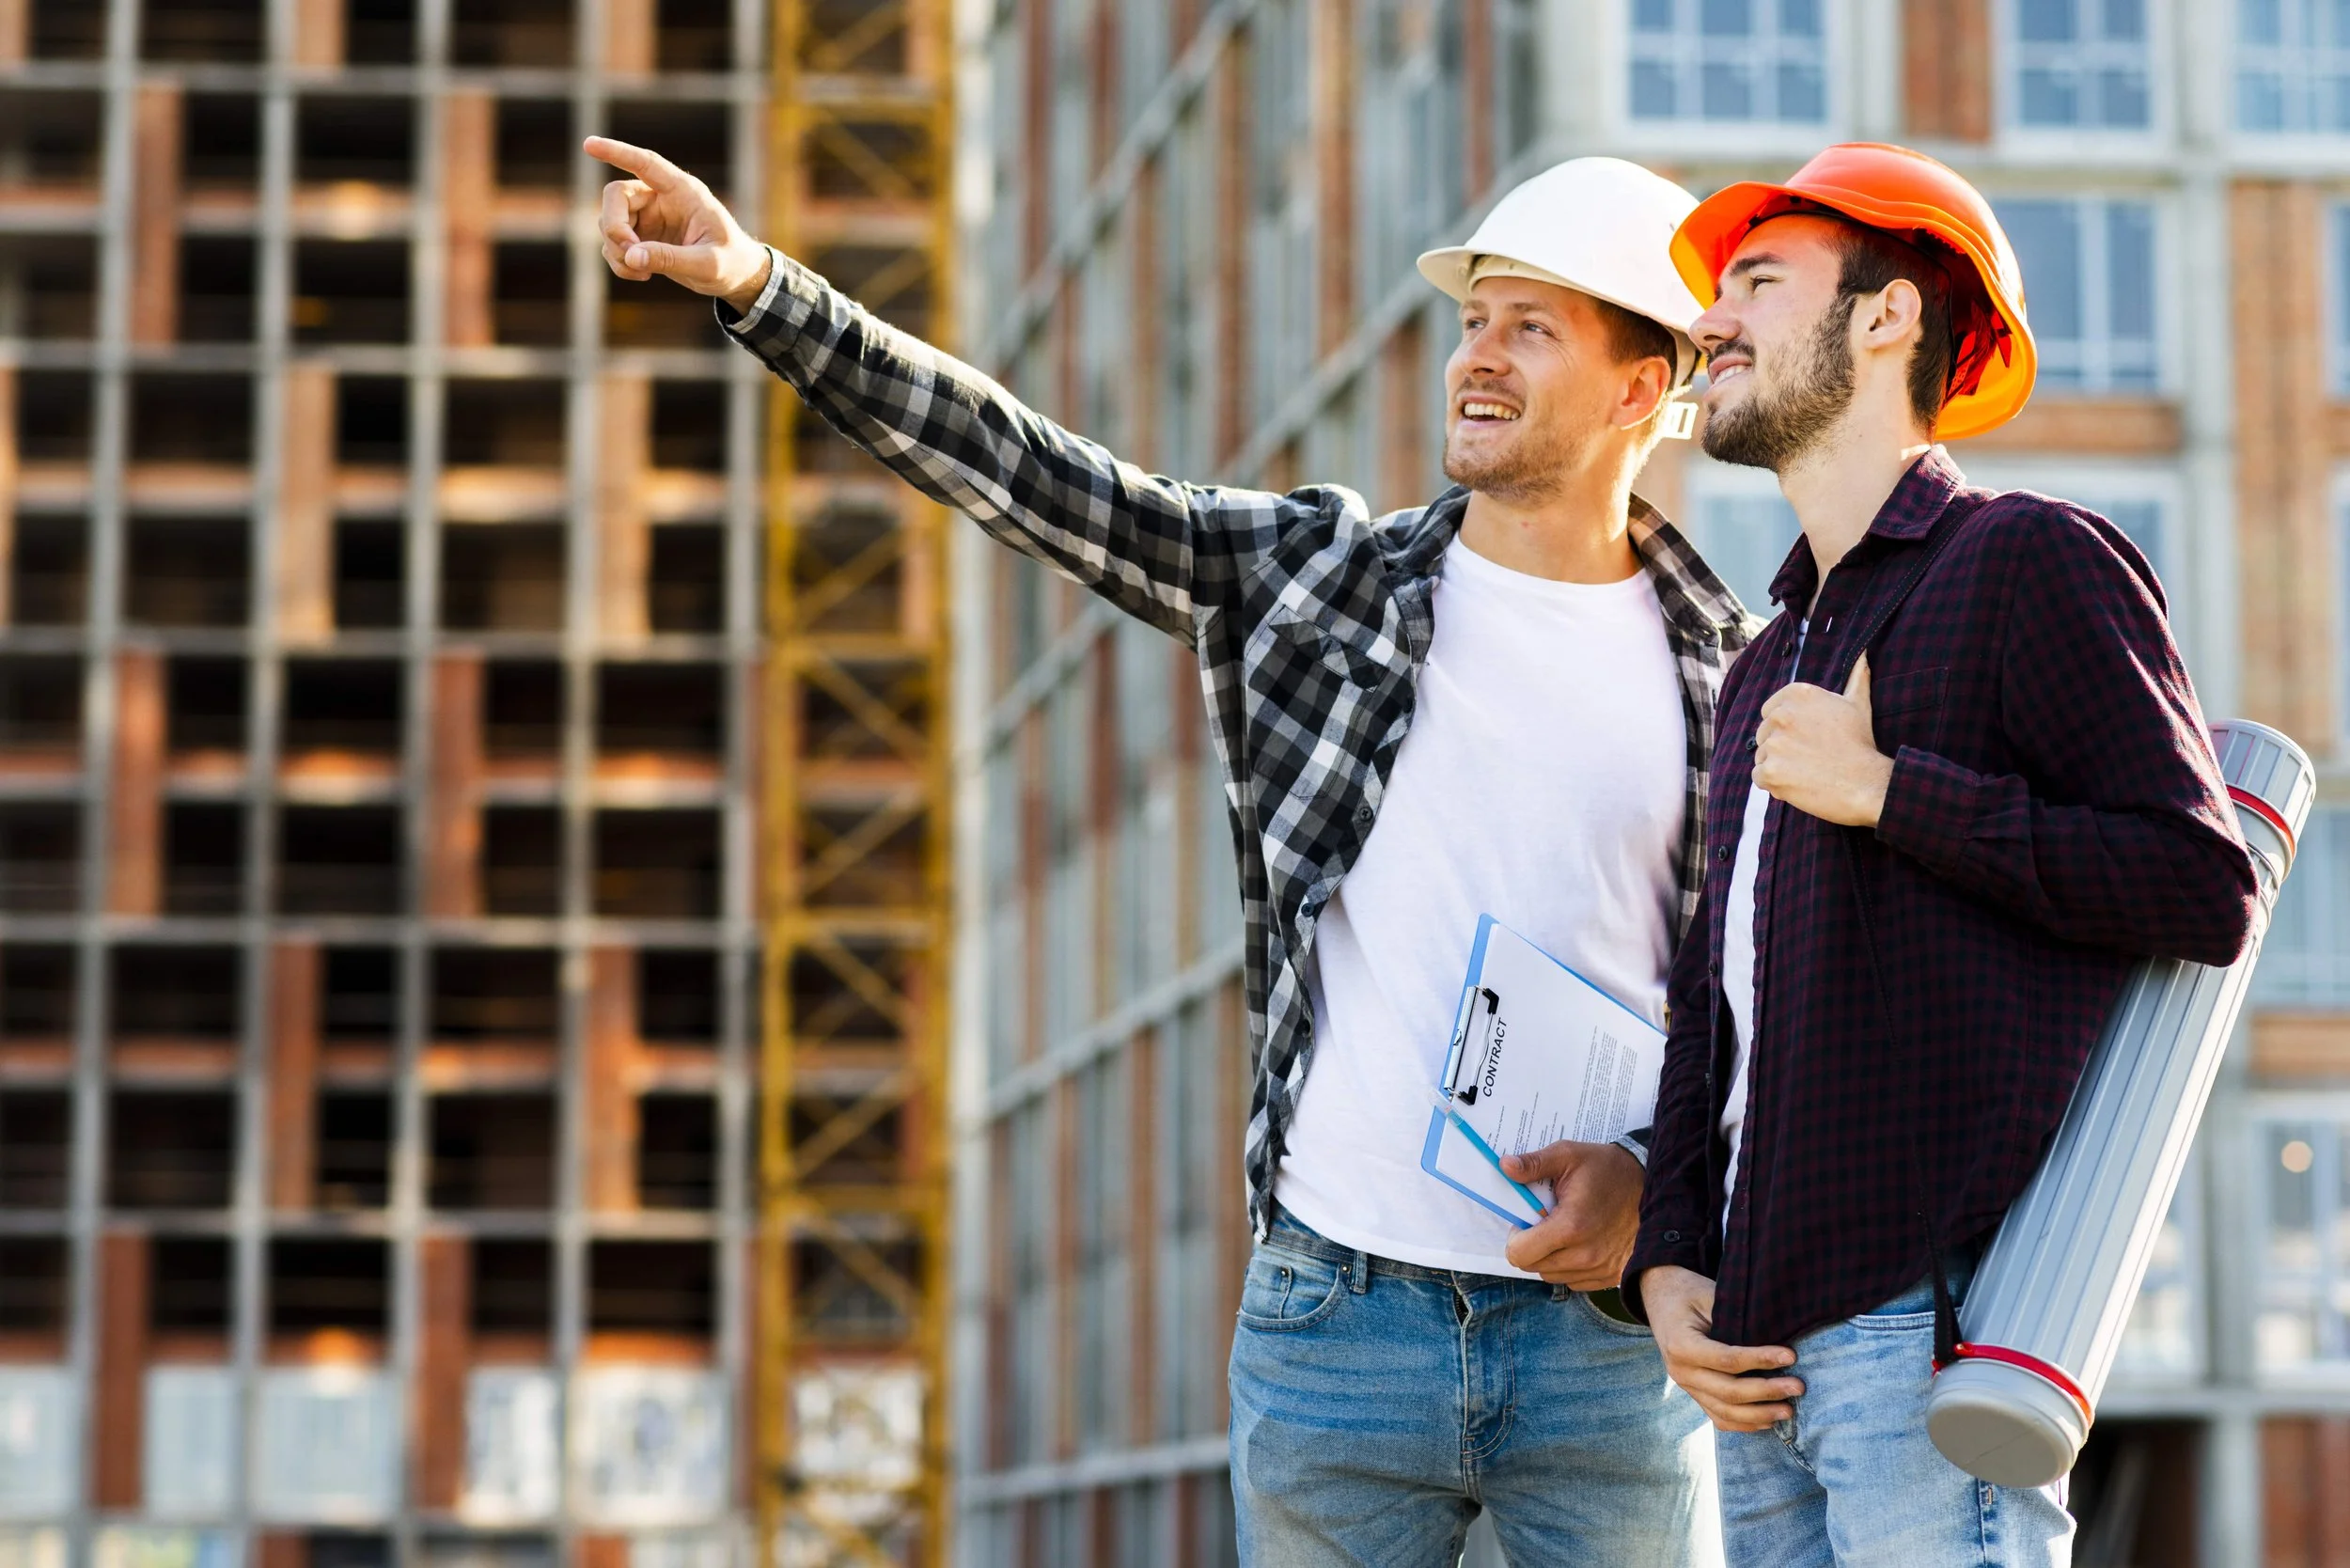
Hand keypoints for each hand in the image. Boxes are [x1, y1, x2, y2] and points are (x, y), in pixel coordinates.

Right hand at [586, 136, 773, 313]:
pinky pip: (614, 245)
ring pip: (609, 222)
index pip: (646, 164)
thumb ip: (671, 259)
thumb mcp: (708, 264)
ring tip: (642, 273)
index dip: (617, 152)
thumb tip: (631, 256)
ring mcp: (648, 216)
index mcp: (684, 191)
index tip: (589, 144)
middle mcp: (661, 198)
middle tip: (629, 253)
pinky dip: (620, 262)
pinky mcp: (641, 237)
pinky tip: (642, 275)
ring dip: (616, 250)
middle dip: (614, 226)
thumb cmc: (731, 262)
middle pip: (616, 196)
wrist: (735, 276)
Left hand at [1500, 1139, 1641, 1289]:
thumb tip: (1504, 1167)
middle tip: (1544, 1223)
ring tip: (1564, 1231)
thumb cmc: (1608, 1169)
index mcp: (1570, 1227)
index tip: (1526, 1222)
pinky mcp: (1611, 1277)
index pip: (1519, 1254)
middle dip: (1530, 1246)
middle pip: (1532, 1267)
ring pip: (1552, 1276)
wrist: (1655, 1187)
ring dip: (1549, 1258)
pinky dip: (1569, 1266)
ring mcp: (1600, 1270)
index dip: (1515, 1238)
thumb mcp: (1568, 1155)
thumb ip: (1534, 1164)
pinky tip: (1580, 1243)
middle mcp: (1585, 1255)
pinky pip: (1574, 1281)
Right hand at [1638, 1265, 1803, 1431]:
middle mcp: (1681, 1372)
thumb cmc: (1689, 1293)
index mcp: (1681, 1345)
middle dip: (1767, 1392)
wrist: (1662, 1299)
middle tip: (1798, 1387)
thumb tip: (1776, 1337)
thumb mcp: (1709, 1295)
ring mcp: (1686, 1387)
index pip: (1727, 1360)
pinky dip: (1745, 1424)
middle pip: (1728, 1392)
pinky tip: (1769, 1421)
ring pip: (1725, 1412)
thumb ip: (1734, 1319)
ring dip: (1759, 1415)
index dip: (1761, 1360)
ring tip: (1789, 1411)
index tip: (1790, 1356)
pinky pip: (1719, 1418)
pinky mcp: (1694, 1394)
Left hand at [1753, 653, 1892, 826]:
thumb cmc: (1861, 744)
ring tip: (1807, 772)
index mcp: (1798, 694)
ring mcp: (1774, 743)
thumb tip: (1863, 655)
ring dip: (1778, 767)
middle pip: (1764, 734)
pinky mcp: (1770, 771)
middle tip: (1810, 757)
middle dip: (1781, 747)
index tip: (1805, 738)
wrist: (1867, 784)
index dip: (1786, 728)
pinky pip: (1759, 777)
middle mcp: (1782, 715)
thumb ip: (1856, 678)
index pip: (1770, 711)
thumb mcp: (1859, 704)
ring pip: (1762, 756)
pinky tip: (1797, 785)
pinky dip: (1773, 785)